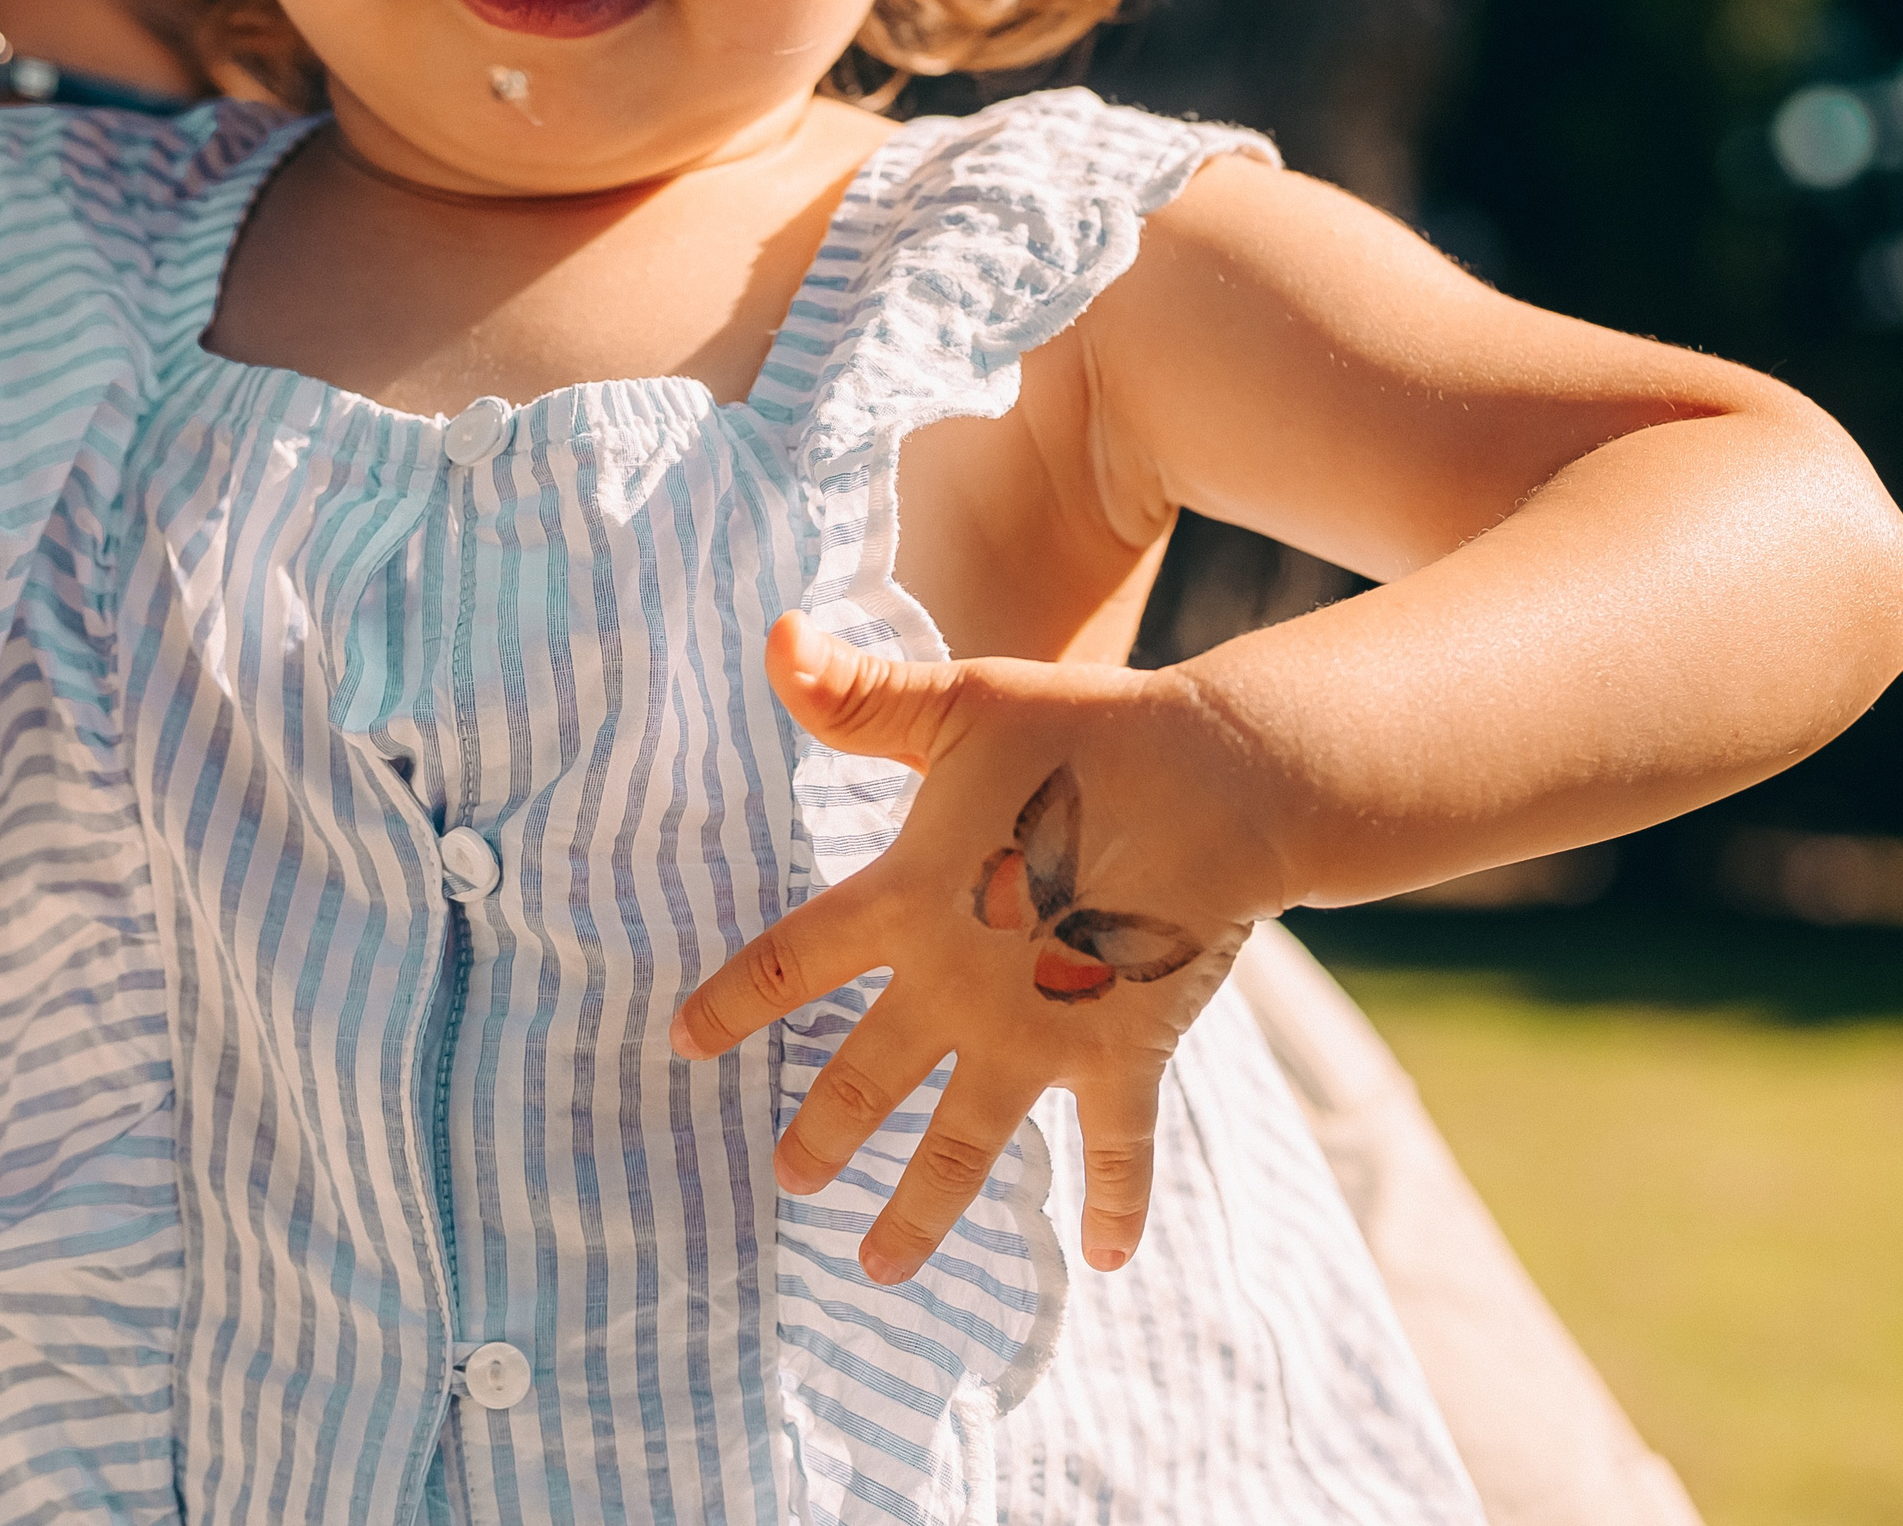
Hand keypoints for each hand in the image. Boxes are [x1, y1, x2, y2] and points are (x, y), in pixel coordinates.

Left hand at [670, 613, 1280, 1284]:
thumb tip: (771, 635)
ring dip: (918, 1209)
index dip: (730, 1002)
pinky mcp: (1121, 1054)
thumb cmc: (1084, 732)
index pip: (789, 961)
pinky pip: (1113, 1149)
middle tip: (785, 1177)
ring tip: (876, 1267)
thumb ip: (859, 695)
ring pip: (960, 1145)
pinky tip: (1103, 1263)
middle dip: (820, 1132)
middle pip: (862, 1077)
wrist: (1220, 780)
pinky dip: (1113, 1206)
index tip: (682, 1043)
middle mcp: (955, 987)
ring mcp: (1037, 1036)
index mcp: (903, 901)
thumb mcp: (959, 703)